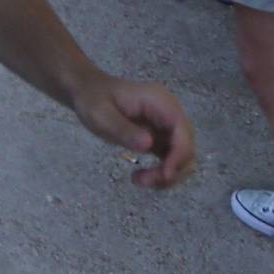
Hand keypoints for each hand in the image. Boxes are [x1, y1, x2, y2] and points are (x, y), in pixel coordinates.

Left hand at [72, 75, 197, 189]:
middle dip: (172, 169)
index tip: (164, 174)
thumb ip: (124, 129)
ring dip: (167, 175)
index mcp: (159, 102)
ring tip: (140, 180)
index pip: (182, 130)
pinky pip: (171, 160)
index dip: (179, 155)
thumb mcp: (102, 115)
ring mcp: (166, 126)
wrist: (86, 93)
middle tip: (145, 180)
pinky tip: (141, 177)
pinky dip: (161, 173)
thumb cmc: (92, 99)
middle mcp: (169, 113)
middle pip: (187, 147)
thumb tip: (148, 145)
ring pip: (182, 158)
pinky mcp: (160, 138)